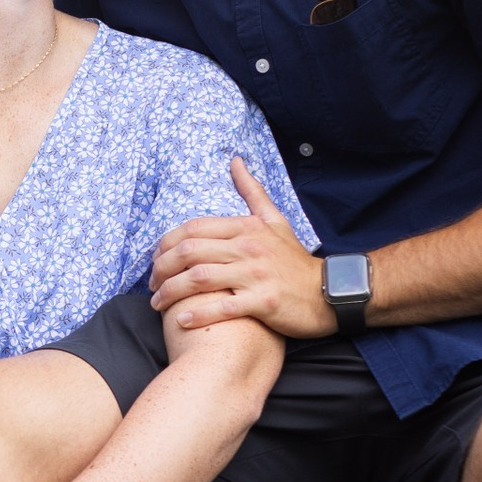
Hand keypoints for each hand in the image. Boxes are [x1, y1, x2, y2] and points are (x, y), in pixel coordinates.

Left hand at [151, 158, 333, 338]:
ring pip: (199, 278)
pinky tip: (181, 320)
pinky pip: (222, 307)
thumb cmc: (295, 261)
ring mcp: (255, 275)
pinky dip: (198, 314)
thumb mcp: (275, 220)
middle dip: (161, 269)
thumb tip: (236, 161)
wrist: (329, 292)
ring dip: (171, 292)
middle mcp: (248, 248)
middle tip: (151, 285)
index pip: (192, 229)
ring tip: (158, 303)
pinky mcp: (263, 303)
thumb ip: (252, 192)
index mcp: (246, 228)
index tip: (155, 260)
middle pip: (189, 252)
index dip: (165, 244)